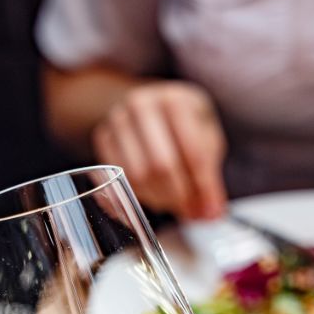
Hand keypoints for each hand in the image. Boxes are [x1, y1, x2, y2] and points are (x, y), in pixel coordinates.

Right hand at [92, 81, 226, 220]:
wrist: (150, 105)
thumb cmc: (184, 125)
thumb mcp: (206, 139)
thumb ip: (210, 176)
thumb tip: (210, 213)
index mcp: (176, 101)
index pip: (193, 152)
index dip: (203, 186)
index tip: (210, 208)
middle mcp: (142, 105)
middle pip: (162, 165)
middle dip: (179, 196)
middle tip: (190, 211)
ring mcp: (118, 119)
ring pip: (138, 176)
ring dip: (159, 199)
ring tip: (174, 204)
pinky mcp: (103, 136)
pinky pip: (120, 178)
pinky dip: (140, 196)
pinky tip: (155, 197)